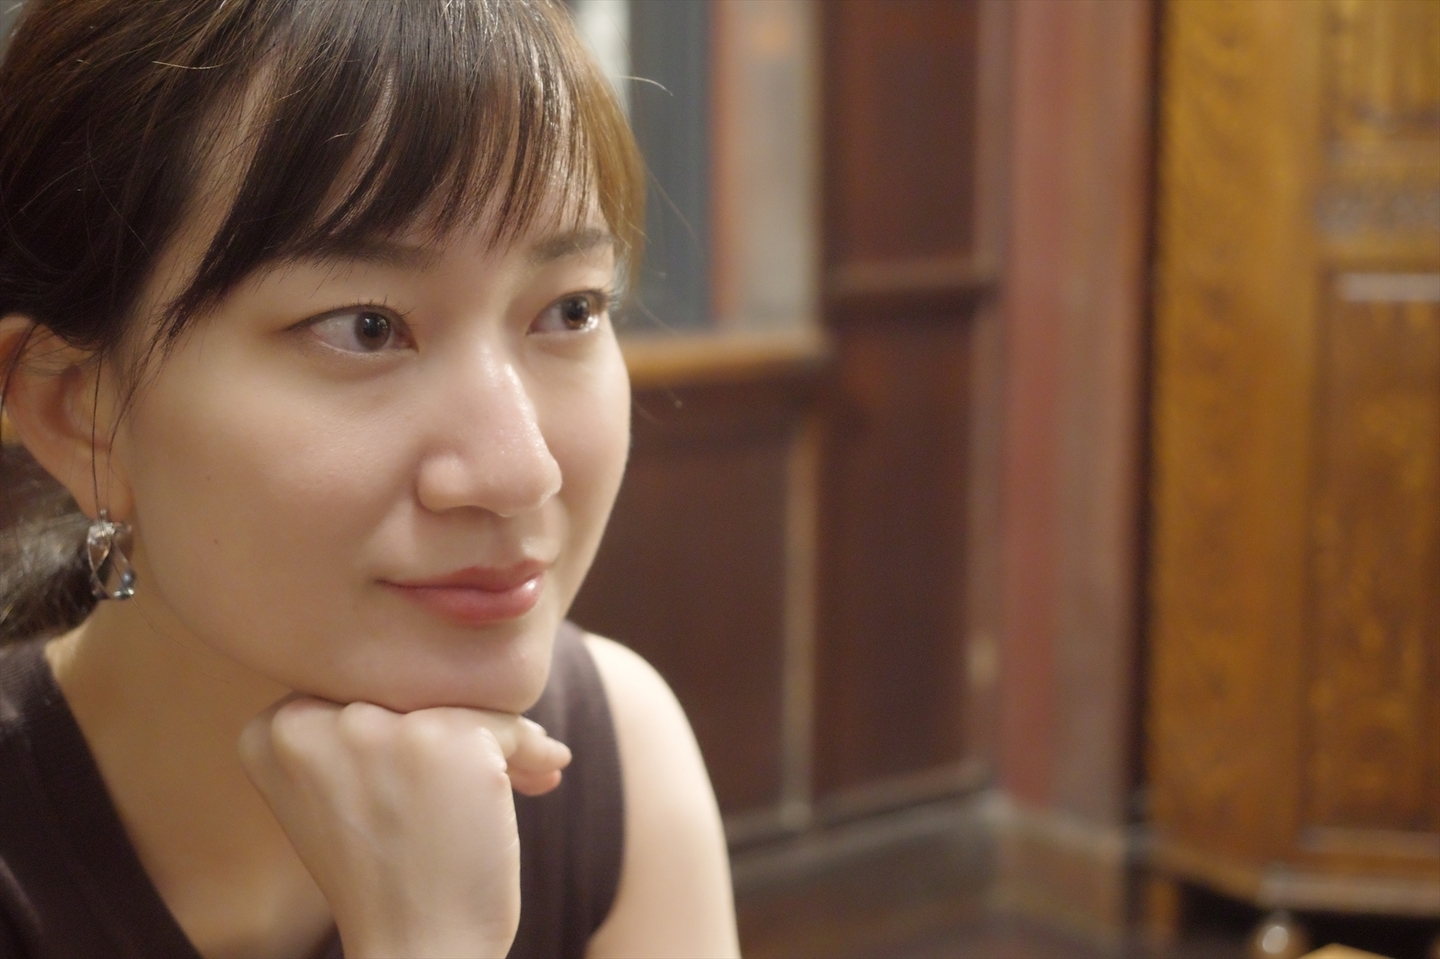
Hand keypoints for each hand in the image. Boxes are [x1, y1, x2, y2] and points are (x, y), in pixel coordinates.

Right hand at [238, 697, 571, 957]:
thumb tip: (468, 660)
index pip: (359, 690)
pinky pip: (502, 721)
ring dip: (498, 740)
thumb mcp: (342, 792)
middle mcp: (309, 720)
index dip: (406, 720)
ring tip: (518, 779)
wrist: (417, 950)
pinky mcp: (441, 737)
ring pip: (456, 700)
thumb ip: (368, 723)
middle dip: (457, 725)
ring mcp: (374, 727)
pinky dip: (528, 752)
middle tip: (485, 774)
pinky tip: (541, 780)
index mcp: (270, 730)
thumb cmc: (388, 876)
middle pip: (407, 688)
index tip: (427, 765)